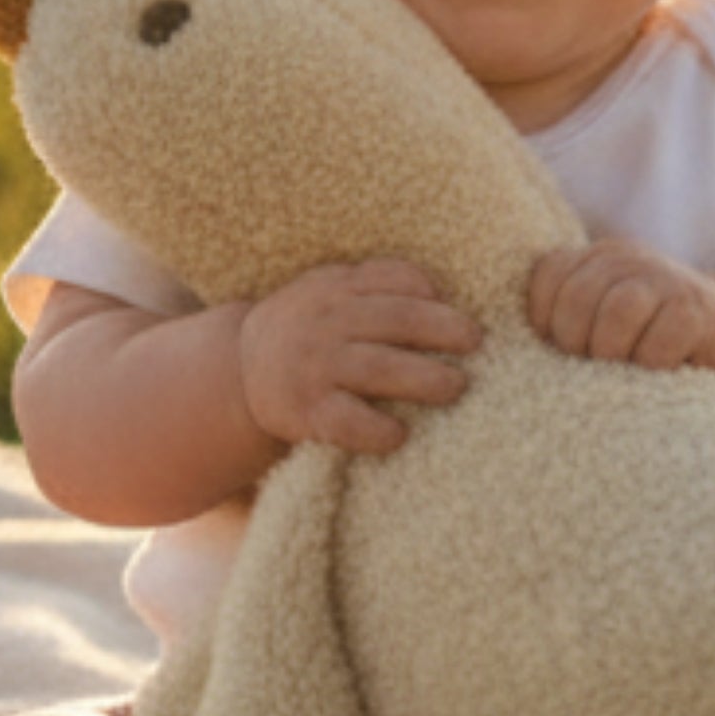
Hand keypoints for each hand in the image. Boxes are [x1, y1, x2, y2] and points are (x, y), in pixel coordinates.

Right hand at [236, 260, 478, 455]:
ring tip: (455, 386)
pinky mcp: (308, 412)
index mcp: (336, 289)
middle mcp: (327, 324)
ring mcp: (316, 368)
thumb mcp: (326, 289)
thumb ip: (373, 281)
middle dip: (442, 329)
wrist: (238, 372)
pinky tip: (401, 435)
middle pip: (395, 320)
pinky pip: (348, 422)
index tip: (456, 306)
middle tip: (476, 342)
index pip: (390, 280)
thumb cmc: (304, 329)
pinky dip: (378, 430)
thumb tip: (435, 286)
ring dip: (423, 378)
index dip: (427, 291)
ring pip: (379, 369)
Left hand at [526, 241, 714, 373]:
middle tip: (588, 363)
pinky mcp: (695, 308)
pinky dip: (650, 363)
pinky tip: (653, 369)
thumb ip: (566, 315)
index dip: (543, 319)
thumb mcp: (602, 311)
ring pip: (618, 311)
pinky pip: (659, 341)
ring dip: (611, 351)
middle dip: (575, 341)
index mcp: (596, 256)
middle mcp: (627, 257)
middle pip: (578, 296)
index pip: (548, 275)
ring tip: (618, 367)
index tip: (557, 346)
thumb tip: (508, 350)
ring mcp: (664, 278)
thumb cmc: (644, 331)